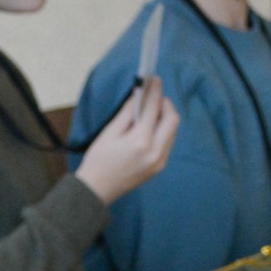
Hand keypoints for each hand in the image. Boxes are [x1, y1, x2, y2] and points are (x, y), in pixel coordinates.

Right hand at [75, 76, 179, 204]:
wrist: (97, 190)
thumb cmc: (98, 161)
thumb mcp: (110, 132)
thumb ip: (128, 112)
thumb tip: (139, 94)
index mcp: (140, 141)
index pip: (154, 108)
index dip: (154, 91)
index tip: (154, 79)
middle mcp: (155, 151)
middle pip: (172, 119)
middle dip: (165, 104)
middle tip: (154, 96)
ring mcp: (160, 161)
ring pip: (172, 130)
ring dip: (165, 117)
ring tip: (150, 111)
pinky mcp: (159, 166)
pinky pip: (168, 141)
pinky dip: (162, 130)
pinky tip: (149, 127)